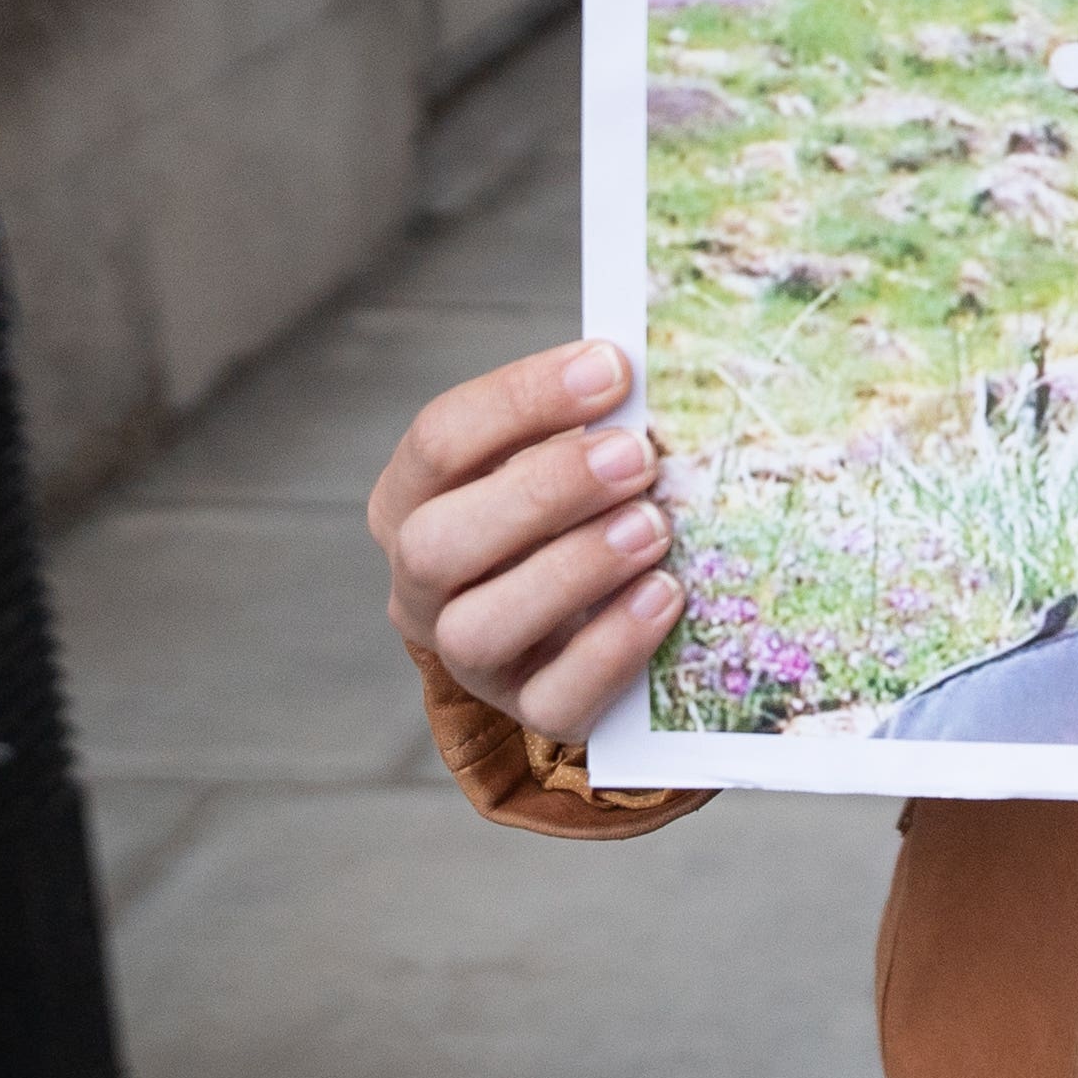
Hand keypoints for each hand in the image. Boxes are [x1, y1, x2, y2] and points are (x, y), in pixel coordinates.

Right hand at [369, 340, 676, 740]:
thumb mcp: (560, 456)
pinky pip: (553, 700)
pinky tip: (664, 594)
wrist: (582, 615)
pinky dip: (612, 645)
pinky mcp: (526, 710)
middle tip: (635, 456)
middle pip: (437, 543)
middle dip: (542, 492)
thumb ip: (587, 422)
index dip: (523, 399)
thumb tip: (652, 375)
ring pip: (480, 629)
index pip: (440, 440)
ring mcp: (467, 656)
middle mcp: (420, 584)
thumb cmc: (571, 507)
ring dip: (573, 570)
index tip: (613, 367)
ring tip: (653, 526)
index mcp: (412, 499)